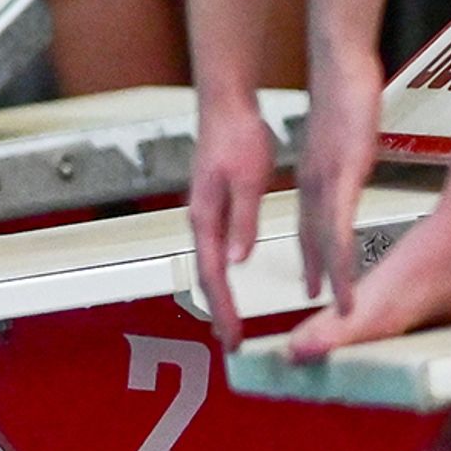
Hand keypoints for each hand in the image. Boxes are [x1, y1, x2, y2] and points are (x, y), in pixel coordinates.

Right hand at [184, 92, 280, 348]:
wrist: (226, 107)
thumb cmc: (238, 137)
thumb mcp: (249, 182)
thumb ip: (243, 222)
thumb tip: (238, 261)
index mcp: (207, 217)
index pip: (215, 276)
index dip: (225, 310)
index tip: (233, 339)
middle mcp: (201, 220)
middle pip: (207, 278)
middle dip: (218, 312)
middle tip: (231, 342)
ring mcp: (205, 215)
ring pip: (210, 266)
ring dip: (219, 296)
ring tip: (230, 320)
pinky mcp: (214, 208)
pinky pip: (215, 251)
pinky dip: (222, 275)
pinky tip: (232, 279)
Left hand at [291, 51, 387, 320]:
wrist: (339, 64)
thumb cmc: (342, 100)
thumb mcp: (340, 143)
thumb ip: (339, 171)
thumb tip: (341, 192)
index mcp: (314, 178)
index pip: (307, 228)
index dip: (309, 260)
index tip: (312, 286)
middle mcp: (313, 185)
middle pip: (308, 243)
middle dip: (312, 277)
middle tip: (311, 312)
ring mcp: (325, 183)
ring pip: (323, 245)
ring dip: (329, 283)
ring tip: (338, 317)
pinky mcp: (338, 177)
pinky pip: (337, 230)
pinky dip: (338, 263)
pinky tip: (343, 285)